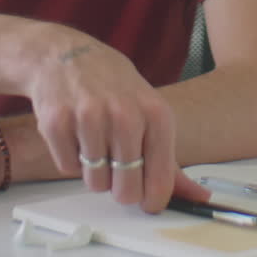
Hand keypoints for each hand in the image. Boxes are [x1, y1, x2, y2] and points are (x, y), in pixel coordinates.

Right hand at [24, 28, 199, 212]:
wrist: (64, 55)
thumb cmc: (112, 85)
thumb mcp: (150, 112)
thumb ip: (170, 160)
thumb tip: (199, 197)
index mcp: (156, 114)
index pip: (160, 180)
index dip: (152, 200)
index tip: (147, 201)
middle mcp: (125, 115)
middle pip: (126, 191)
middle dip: (120, 186)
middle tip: (116, 162)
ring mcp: (89, 117)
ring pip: (95, 182)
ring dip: (94, 170)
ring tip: (95, 139)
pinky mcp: (57, 122)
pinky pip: (68, 168)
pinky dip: (71, 158)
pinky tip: (75, 131)